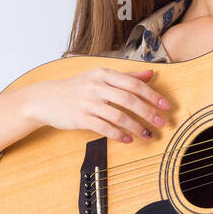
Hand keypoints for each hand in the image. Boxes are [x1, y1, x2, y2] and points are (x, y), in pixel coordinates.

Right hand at [26, 66, 171, 142]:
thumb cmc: (77, 88)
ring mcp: (88, 103)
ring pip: (118, 116)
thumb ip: (126, 77)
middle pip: (129, 100)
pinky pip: (104, 128)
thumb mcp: (100, 77)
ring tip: (147, 134)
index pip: (133, 84)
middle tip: (161, 123)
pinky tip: (128, 139)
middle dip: (148, 113)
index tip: (166, 106)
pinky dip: (118, 135)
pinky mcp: (81, 118)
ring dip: (136, 127)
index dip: (152, 95)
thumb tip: (150, 74)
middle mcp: (96, 86)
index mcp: (103, 74)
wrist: (46, 99)